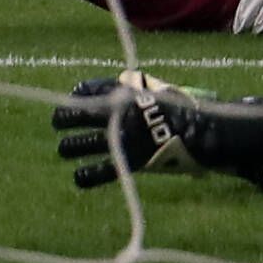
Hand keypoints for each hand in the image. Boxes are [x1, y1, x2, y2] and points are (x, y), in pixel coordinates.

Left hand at [53, 73, 262, 188]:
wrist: (204, 130)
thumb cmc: (184, 109)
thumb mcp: (159, 89)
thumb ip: (138, 89)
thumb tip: (122, 85)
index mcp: (127, 92)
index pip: (91, 88)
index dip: (78, 94)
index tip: (72, 97)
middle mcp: (120, 112)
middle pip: (80, 113)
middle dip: (64, 117)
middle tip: (58, 122)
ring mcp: (124, 137)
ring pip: (84, 141)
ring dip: (70, 145)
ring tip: (63, 148)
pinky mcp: (131, 160)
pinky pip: (103, 169)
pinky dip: (87, 175)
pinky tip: (78, 177)